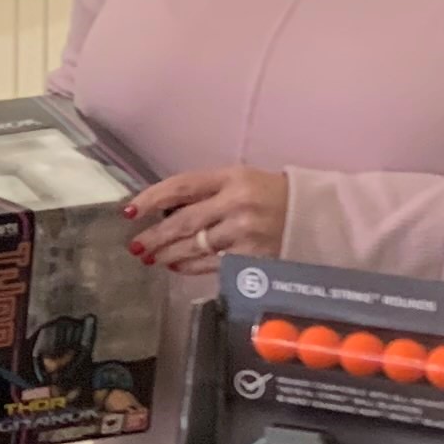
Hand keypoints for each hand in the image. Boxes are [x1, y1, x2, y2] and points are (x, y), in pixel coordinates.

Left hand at [125, 166, 288, 275]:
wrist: (314, 215)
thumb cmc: (270, 195)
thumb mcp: (240, 180)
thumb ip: (206, 192)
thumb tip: (163, 210)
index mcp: (231, 177)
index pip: (181, 186)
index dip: (151, 199)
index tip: (129, 212)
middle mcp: (236, 203)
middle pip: (184, 221)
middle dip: (155, 235)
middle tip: (136, 245)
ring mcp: (245, 232)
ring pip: (195, 246)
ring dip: (167, 254)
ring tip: (150, 257)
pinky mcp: (253, 258)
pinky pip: (212, 264)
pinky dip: (190, 266)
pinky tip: (176, 266)